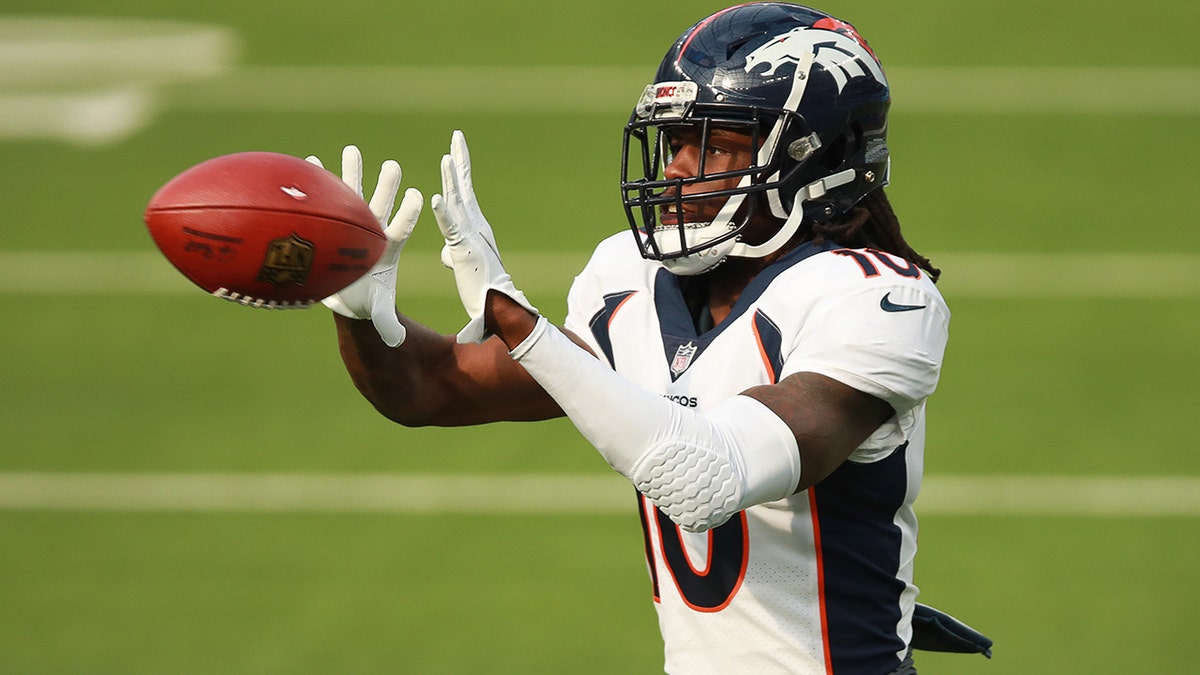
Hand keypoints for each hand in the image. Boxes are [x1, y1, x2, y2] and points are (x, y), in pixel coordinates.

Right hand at [305, 146, 421, 346]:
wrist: (346, 296)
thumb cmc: (365, 302)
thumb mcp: (376, 311)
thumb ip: (385, 321)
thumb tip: (396, 340)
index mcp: (386, 251)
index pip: (401, 229)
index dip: (408, 214)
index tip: (418, 196)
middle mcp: (369, 233)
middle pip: (378, 206)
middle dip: (385, 186)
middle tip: (393, 165)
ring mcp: (349, 226)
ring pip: (351, 196)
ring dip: (351, 174)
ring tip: (353, 149)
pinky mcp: (330, 224)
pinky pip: (324, 200)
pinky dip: (318, 184)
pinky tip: (311, 163)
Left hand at [431, 130, 536, 343]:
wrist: (498, 309)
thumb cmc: (483, 291)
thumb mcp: (464, 267)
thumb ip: (455, 254)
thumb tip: (448, 253)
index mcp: (474, 228)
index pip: (464, 194)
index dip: (458, 172)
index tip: (453, 150)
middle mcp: (475, 227)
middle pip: (465, 187)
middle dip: (460, 160)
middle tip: (457, 136)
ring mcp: (471, 237)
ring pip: (460, 203)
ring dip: (452, 179)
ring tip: (446, 156)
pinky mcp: (465, 251)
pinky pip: (452, 229)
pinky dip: (444, 214)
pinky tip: (435, 199)